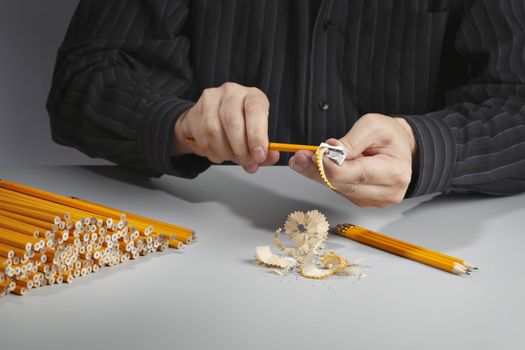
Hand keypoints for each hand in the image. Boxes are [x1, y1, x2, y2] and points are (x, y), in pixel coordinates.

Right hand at [171, 82, 279, 172]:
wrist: (209, 121)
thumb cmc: (238, 128)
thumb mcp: (255, 137)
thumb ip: (264, 150)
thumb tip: (272, 157)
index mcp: (253, 96)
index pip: (255, 110)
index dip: (257, 135)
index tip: (259, 155)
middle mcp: (232, 92)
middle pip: (232, 121)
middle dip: (240, 149)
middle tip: (245, 162)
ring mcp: (211, 99)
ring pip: (214, 131)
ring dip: (224, 152)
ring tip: (230, 157)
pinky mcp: (195, 110)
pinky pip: (202, 137)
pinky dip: (211, 152)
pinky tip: (218, 152)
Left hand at [288, 113, 416, 207]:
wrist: (399, 147)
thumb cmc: (389, 136)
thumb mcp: (373, 126)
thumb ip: (352, 140)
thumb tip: (331, 150)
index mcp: (395, 172)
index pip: (357, 174)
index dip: (332, 167)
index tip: (315, 154)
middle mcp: (387, 192)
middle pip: (343, 185)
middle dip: (317, 170)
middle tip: (298, 157)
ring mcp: (374, 200)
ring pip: (337, 189)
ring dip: (317, 174)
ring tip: (303, 158)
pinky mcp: (362, 201)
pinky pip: (339, 190)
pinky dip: (325, 177)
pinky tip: (317, 165)